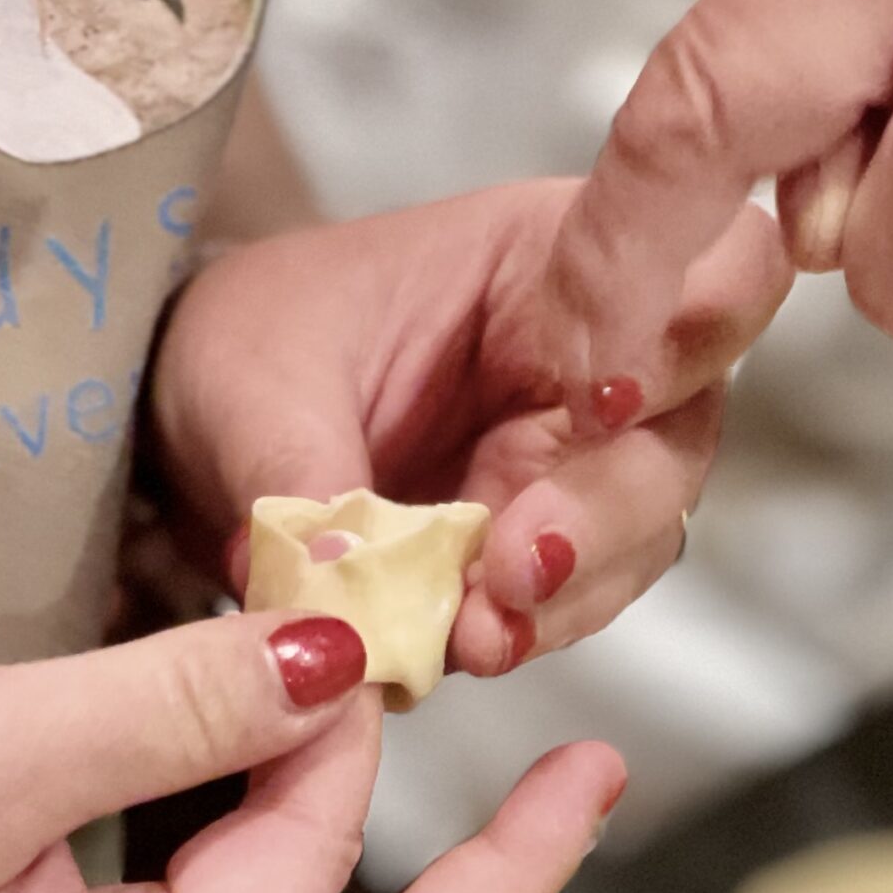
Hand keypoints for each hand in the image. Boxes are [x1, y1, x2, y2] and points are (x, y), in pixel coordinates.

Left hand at [149, 177, 789, 673]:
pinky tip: (464, 642)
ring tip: (474, 632)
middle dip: (606, 508)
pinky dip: (526, 627)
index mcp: (554, 250)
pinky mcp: (547, 545)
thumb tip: (340, 581)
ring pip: (642, 528)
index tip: (600, 398)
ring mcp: (582, 456)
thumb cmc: (242, 345)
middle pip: (681, 423)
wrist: (192, 432)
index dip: (681, 327)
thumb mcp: (248, 386)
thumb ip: (304, 478)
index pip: (699, 259)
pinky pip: (577, 596)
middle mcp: (602, 349)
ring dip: (567, 590)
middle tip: (513, 567)